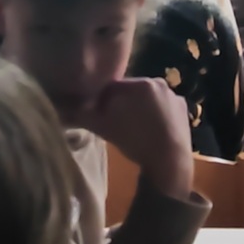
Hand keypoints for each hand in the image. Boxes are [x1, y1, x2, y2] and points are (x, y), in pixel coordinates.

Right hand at [82, 78, 192, 200]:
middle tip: (114, 122)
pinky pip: (163, 107)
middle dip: (121, 103)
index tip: (98, 115)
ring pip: (147, 98)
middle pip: (131, 91)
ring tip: (132, 128)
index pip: (111, 87)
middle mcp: (158, 82)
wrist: (168, 161)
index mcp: (138, 83)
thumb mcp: (102, 128)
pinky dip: (155, 114)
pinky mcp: (183, 108)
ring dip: (138, 108)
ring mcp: (173, 95)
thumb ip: (81, 116)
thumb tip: (60, 110)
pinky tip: (150, 130)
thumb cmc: (134, 141)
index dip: (102, 101)